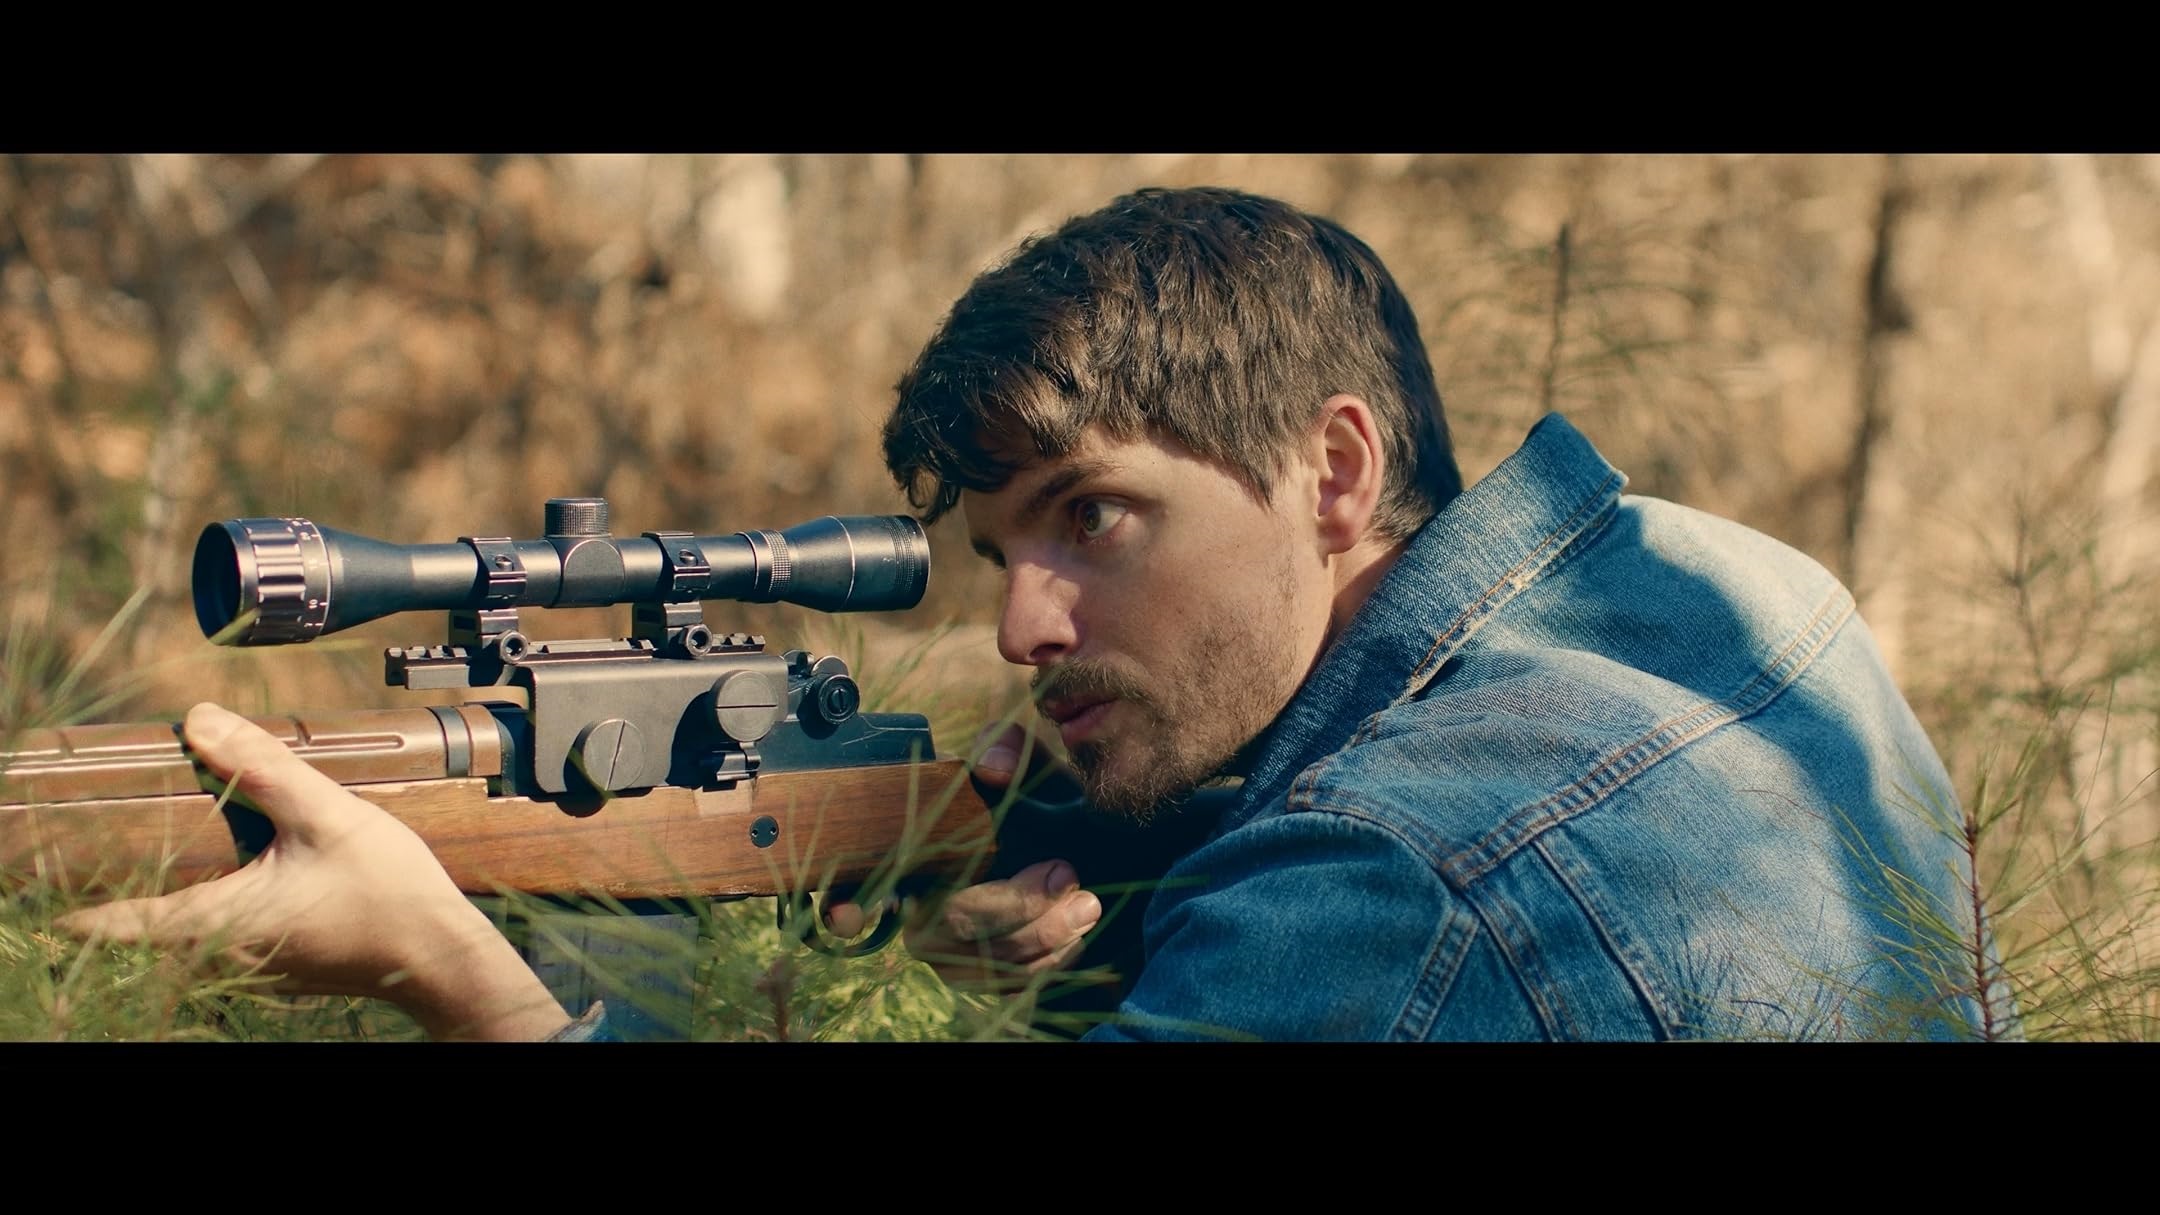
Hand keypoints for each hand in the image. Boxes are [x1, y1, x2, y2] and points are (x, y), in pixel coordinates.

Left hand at [57, 702, 569, 1040]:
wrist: (441, 957)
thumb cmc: (389, 895)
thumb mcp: (327, 816)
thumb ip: (263, 769)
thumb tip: (199, 721)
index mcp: (214, 922)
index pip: (112, 926)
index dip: (74, 906)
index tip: (46, 875)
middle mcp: (218, 954)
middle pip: (136, 930)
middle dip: (116, 886)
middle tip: (102, 838)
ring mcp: (246, 965)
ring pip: (175, 937)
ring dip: (162, 898)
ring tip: (159, 848)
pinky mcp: (274, 963)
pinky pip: (215, 938)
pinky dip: (203, 908)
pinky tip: (228, 870)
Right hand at [824, 722, 1100, 991]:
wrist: (1090, 859)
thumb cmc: (1042, 810)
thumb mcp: (1029, 771)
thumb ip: (1008, 749)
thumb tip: (990, 766)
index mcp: (915, 859)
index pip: (852, 891)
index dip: (842, 907)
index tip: (846, 916)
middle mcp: (918, 914)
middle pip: (949, 927)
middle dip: (1013, 906)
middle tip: (1065, 872)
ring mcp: (949, 954)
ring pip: (985, 962)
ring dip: (1044, 934)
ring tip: (1087, 902)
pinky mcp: (984, 981)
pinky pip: (1011, 984)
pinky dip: (1052, 960)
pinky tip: (1078, 929)